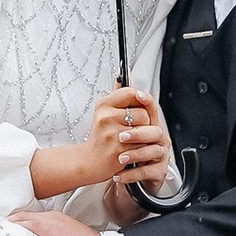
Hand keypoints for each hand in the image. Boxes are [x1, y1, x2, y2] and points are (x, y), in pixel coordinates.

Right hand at [30, 85, 172, 199]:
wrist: (90, 161)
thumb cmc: (100, 136)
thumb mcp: (104, 112)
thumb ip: (117, 94)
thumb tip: (122, 73)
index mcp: (103, 105)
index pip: (130, 92)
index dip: (141, 99)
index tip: (141, 105)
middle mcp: (106, 117)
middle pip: (143, 113)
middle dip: (145, 122)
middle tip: (136, 128)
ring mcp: (112, 134)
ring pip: (145, 130)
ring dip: (146, 136)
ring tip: (136, 139)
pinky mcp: (119, 149)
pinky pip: (143, 145)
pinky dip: (143, 149)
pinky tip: (134, 149)